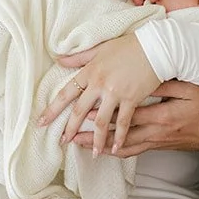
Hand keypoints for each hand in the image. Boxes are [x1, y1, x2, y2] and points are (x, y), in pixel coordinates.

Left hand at [38, 34, 160, 154]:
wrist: (155, 46)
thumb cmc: (129, 45)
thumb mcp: (101, 48)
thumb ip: (79, 57)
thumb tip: (58, 59)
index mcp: (90, 71)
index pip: (67, 93)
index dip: (53, 109)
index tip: (42, 122)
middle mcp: (100, 84)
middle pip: (79, 111)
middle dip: (69, 129)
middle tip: (63, 142)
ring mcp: (116, 93)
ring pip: (100, 121)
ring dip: (95, 139)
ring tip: (92, 152)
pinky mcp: (132, 99)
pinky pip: (123, 121)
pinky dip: (119, 136)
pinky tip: (115, 147)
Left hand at [70, 80, 198, 156]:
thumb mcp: (189, 89)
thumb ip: (164, 84)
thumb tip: (141, 76)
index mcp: (161, 115)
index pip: (127, 115)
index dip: (105, 114)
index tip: (84, 111)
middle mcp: (155, 132)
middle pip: (118, 135)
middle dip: (92, 136)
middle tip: (70, 136)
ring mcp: (155, 142)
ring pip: (122, 147)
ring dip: (99, 145)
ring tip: (79, 145)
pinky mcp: (157, 147)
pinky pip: (132, 151)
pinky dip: (115, 151)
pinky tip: (103, 150)